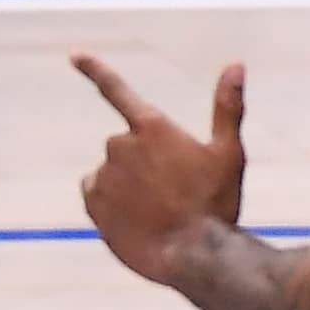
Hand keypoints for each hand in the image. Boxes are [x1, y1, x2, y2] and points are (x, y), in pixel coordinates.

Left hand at [73, 52, 245, 283]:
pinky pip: (98, 195)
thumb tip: (235, 65)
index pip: (117, 91)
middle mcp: (119, 145)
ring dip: (130, 185)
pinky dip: (113, 204)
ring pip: (114, 173)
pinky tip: (137, 220)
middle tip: (174, 189)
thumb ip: (227, 107)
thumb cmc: (215, 203)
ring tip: (159, 210)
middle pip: (127, 146)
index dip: (95, 70)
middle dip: (144, 162)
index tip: (74, 55)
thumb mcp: (228, 153)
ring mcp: (103, 174)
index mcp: (151, 127)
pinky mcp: (91, 202)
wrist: (192, 255)